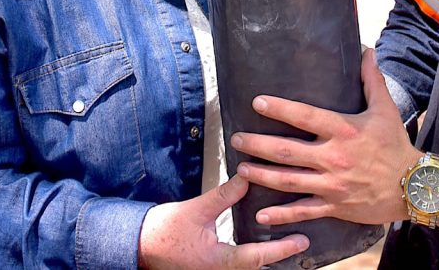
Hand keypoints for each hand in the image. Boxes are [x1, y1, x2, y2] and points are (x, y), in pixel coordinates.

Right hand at [138, 176, 308, 268]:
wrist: (137, 245)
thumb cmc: (163, 231)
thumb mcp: (197, 209)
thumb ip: (224, 196)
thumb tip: (247, 178)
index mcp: (218, 261)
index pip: (257, 257)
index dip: (281, 249)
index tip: (302, 240)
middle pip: (257, 266)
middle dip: (280, 254)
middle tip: (302, 240)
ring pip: (247, 266)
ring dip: (266, 255)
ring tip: (287, 240)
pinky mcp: (209, 265)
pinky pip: (237, 262)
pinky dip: (252, 253)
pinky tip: (261, 241)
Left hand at [231, 49, 420, 226]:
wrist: (412, 186)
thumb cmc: (395, 145)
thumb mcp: (385, 108)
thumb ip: (371, 79)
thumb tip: (367, 50)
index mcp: (344, 130)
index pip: (306, 116)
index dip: (280, 109)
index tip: (257, 102)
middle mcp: (334, 157)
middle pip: (287, 151)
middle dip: (257, 145)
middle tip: (236, 139)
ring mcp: (332, 184)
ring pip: (288, 181)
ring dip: (261, 175)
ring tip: (240, 168)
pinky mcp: (334, 206)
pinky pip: (302, 211)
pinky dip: (280, 214)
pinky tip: (260, 214)